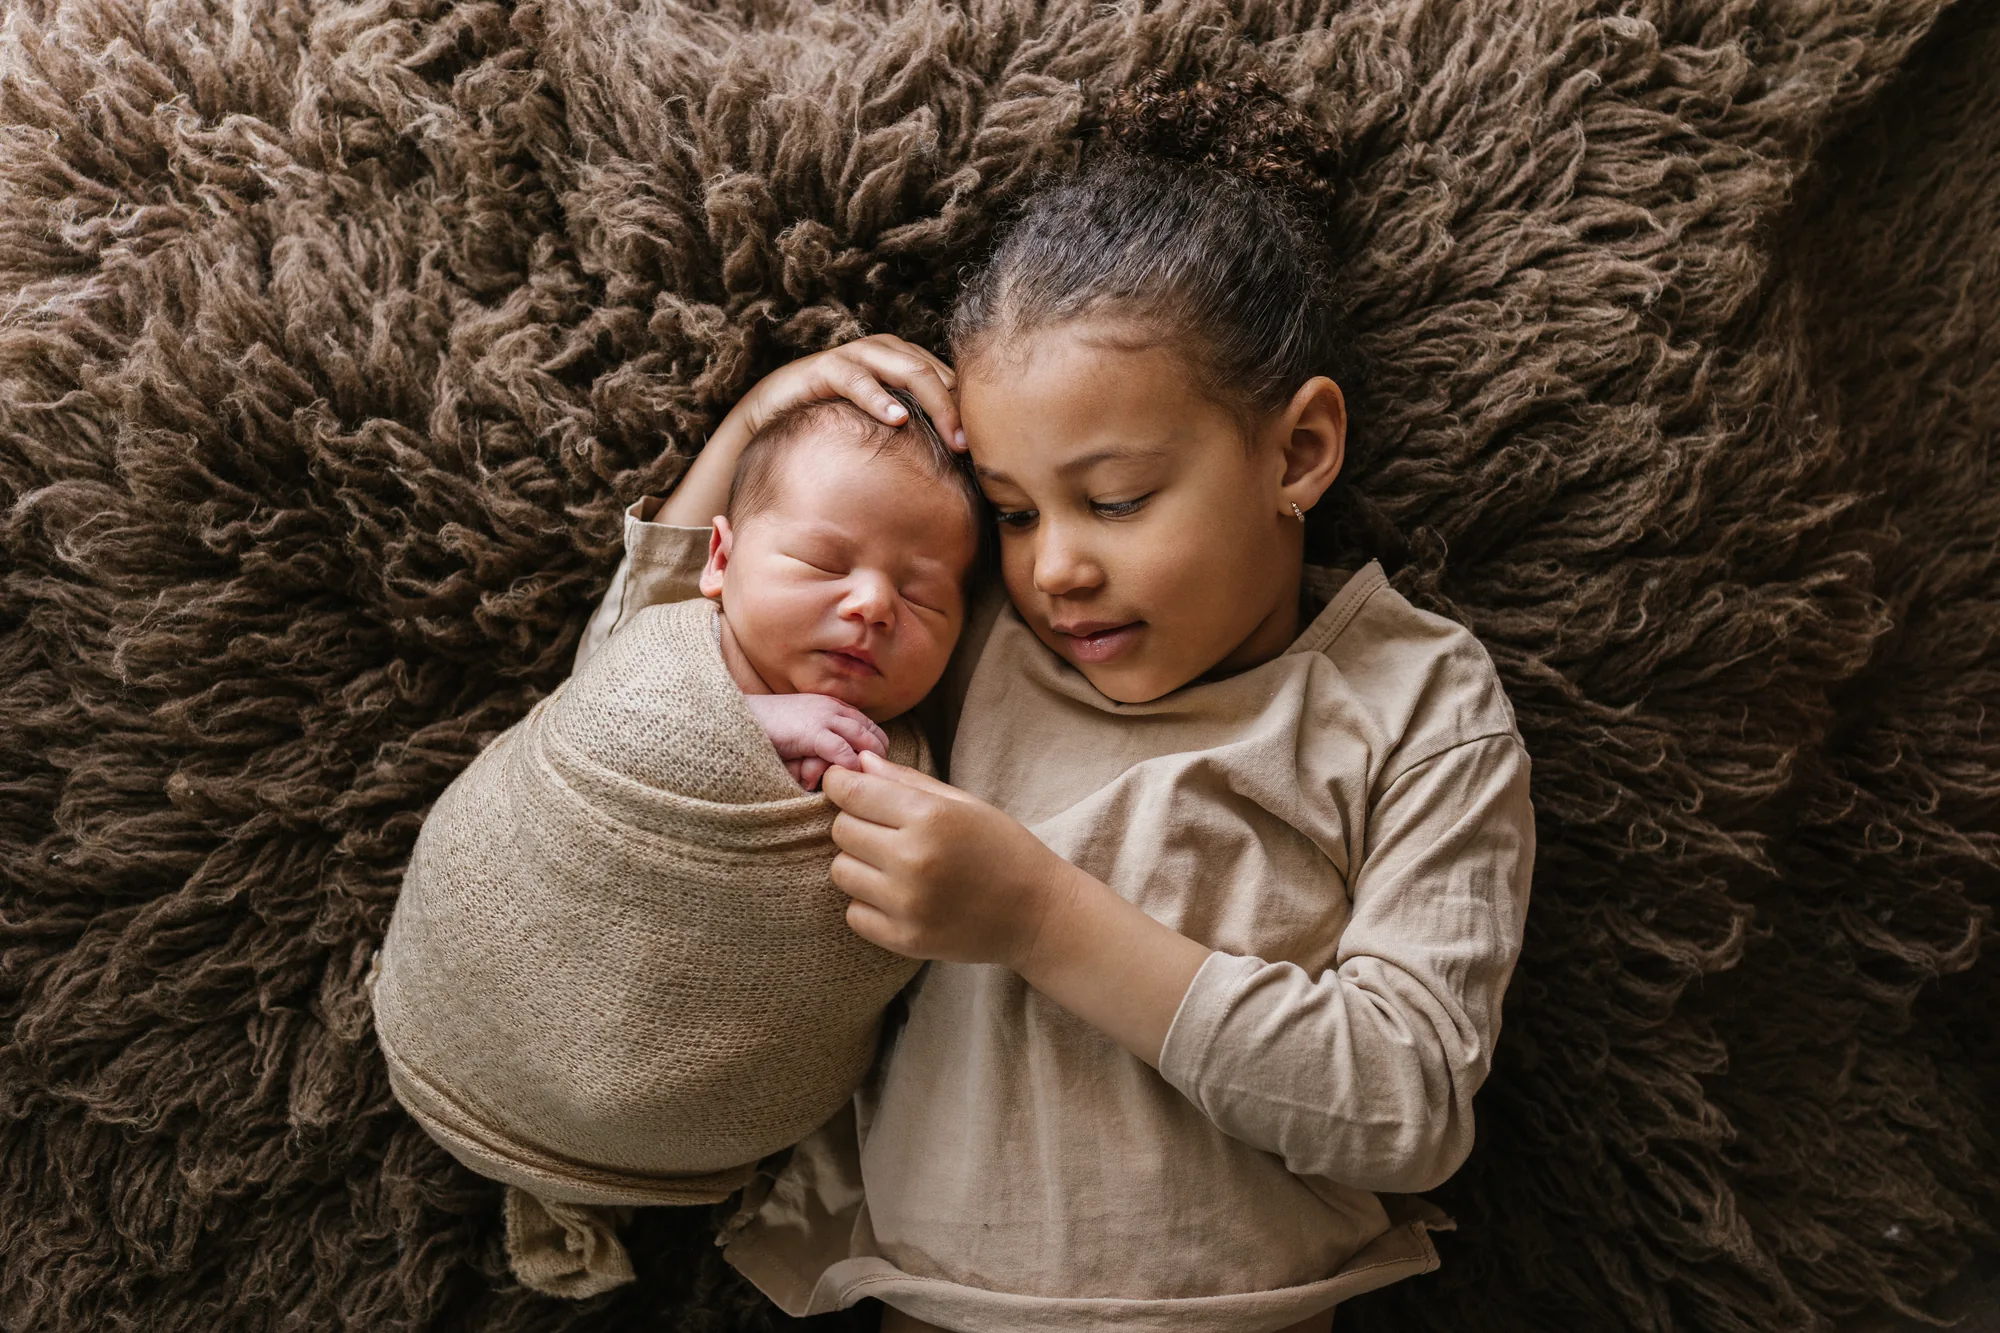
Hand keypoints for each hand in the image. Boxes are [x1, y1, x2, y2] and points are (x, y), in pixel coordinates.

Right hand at [724, 334, 963, 450]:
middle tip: (972, 448)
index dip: (969, 411)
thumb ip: (918, 431)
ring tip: (951, 439)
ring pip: (910, 372)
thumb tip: (960, 462)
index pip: (950, 381)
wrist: (776, 409)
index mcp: (908, 361)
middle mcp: (888, 352)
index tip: (987, 448)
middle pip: (938, 375)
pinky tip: (897, 419)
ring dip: (934, 405)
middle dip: (958, 411)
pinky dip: (880, 399)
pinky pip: (859, 380)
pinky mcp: (829, 366)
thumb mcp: (884, 424)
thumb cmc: (838, 420)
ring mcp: (860, 355)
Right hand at [742, 693, 890, 790]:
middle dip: (880, 756)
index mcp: (830, 705)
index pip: (868, 725)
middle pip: (872, 732)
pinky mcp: (812, 733)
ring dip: (871, 762)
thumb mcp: (800, 729)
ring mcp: (823, 718)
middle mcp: (832, 708)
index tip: (879, 767)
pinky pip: (844, 752)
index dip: (877, 747)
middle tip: (881, 780)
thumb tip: (832, 761)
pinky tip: (851, 781)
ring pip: (864, 739)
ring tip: (872, 783)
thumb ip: (819, 738)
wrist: (737, 718)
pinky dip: (852, 767)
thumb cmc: (765, 728)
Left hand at [822, 752, 1076, 967]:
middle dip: (855, 823)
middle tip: (883, 829)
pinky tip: (899, 896)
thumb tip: (857, 762)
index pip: (852, 792)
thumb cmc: (1003, 849)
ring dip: (859, 864)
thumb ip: (907, 781)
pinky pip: (854, 913)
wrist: (1038, 914)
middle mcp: (914, 860)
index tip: (842, 783)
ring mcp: (907, 904)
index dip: (839, 783)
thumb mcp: (963, 803)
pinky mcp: (905, 939)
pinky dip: (868, 903)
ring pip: (841, 872)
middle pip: (842, 830)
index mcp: (932, 817)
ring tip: (893, 864)